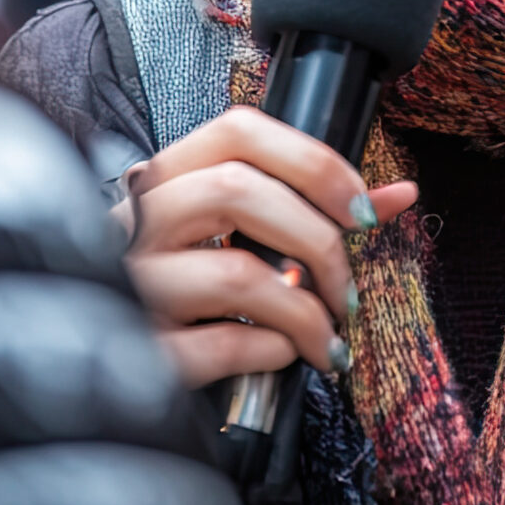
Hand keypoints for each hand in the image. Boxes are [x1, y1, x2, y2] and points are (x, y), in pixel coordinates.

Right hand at [121, 106, 416, 387]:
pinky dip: (269, 351)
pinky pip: (220, 345)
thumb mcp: (232, 238)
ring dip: (305, 311)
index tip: (359, 208)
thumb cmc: (181, 291)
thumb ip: (312, 210)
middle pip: (238, 192)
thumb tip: (399, 195)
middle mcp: (138, 223)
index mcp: (164, 182)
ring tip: (326, 338)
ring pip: (234, 273)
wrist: (105, 373)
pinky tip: (281, 355)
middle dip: (318, 242)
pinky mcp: (141, 351)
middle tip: (345, 290)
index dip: (313, 161)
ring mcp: (131, 286)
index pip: (237, 130)